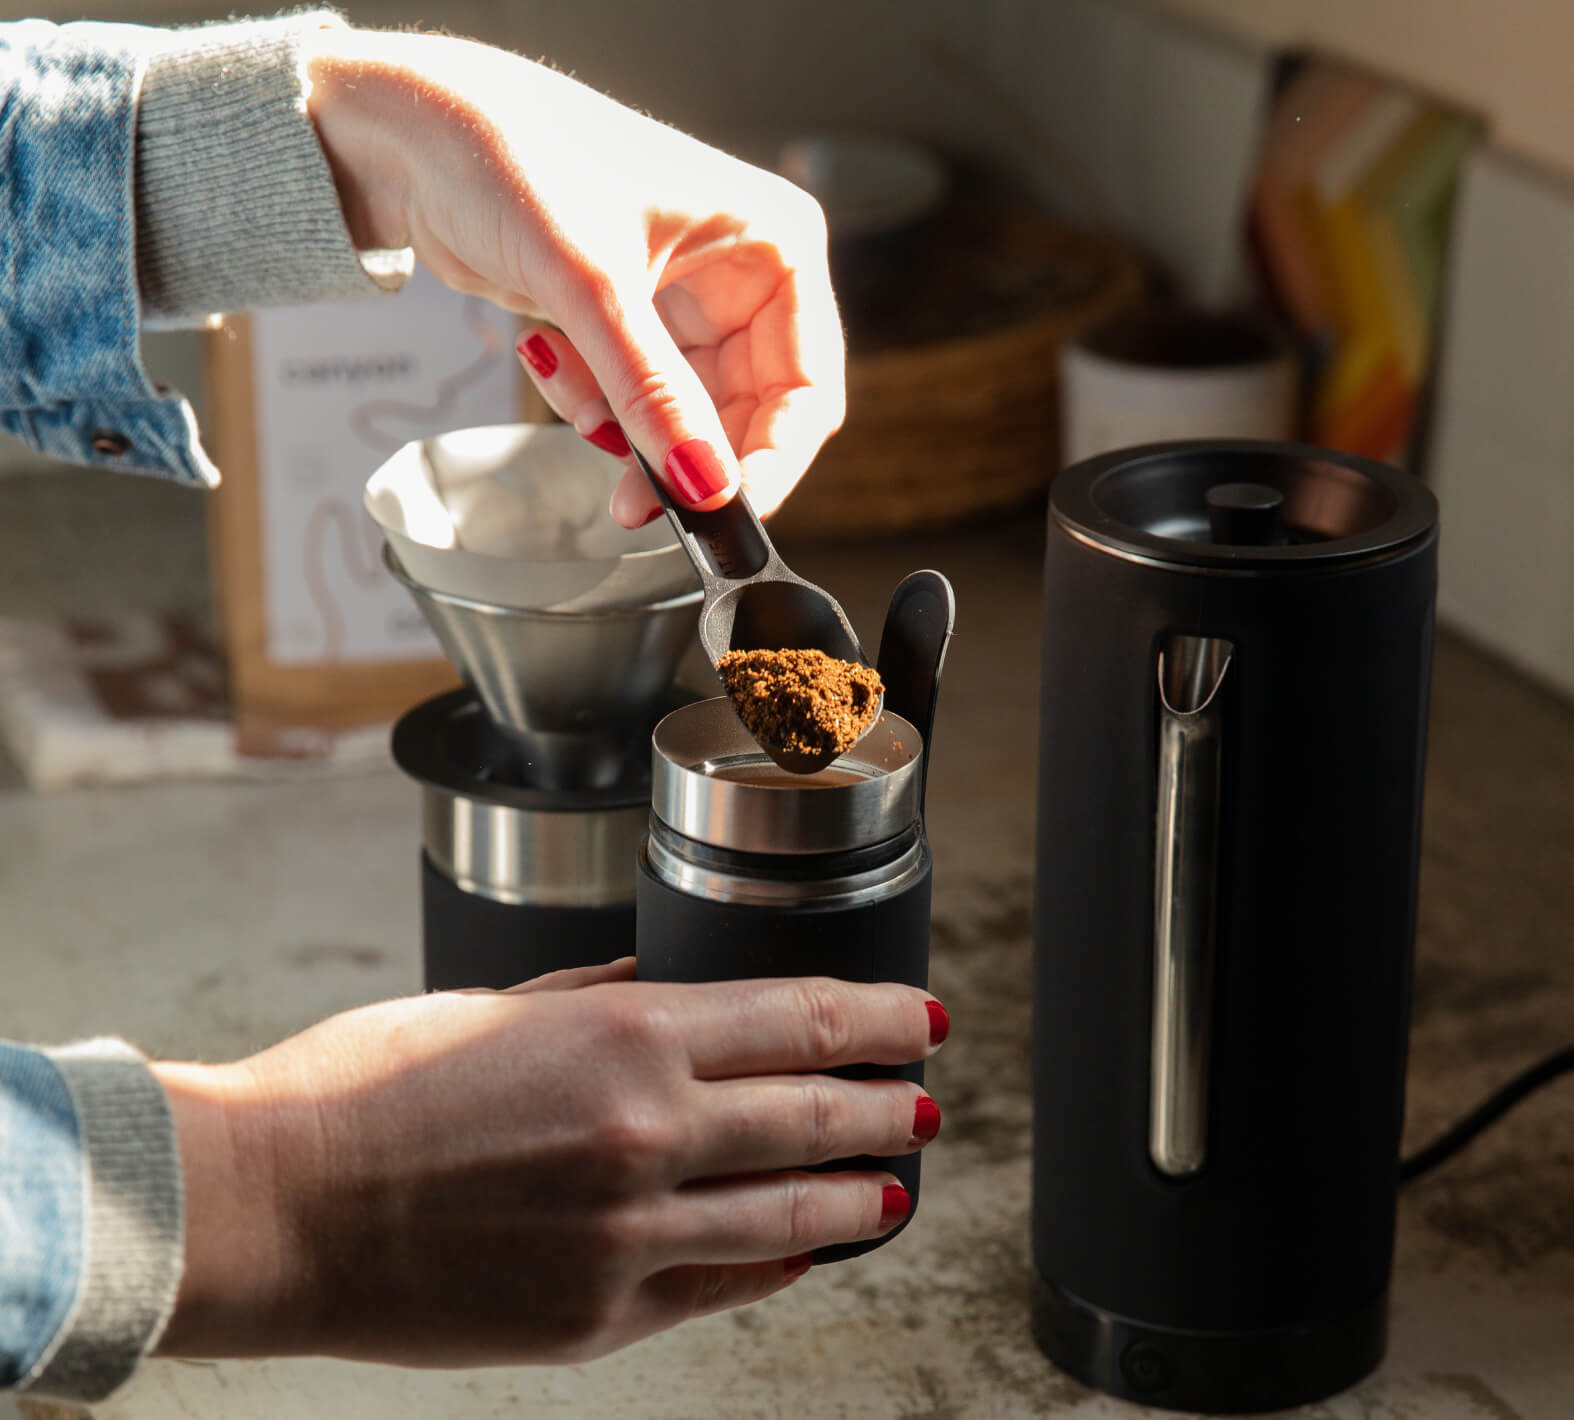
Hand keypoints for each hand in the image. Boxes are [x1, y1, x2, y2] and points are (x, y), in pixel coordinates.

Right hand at [151, 961, 945, 1366]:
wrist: (274, 1208)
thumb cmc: (363, 1088)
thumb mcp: (496, 1007)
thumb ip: (606, 999)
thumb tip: (678, 987)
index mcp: (626, 1040)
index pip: (802, 1020)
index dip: (877, 1017)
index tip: (919, 1017)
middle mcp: (648, 1136)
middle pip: (818, 1113)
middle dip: (890, 1104)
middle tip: (927, 1100)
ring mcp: (631, 1238)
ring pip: (794, 1215)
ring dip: (860, 1193)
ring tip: (894, 1183)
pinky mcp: (600, 1318)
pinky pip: (723, 1286)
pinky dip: (778, 1262)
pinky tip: (806, 1250)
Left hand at [304, 28, 844, 526]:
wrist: (415, 136)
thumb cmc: (511, 157)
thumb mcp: (594, 286)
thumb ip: (653, 393)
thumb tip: (707, 484)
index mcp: (773, 240)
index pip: (806, 383)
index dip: (772, 457)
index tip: (724, 511)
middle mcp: (743, 269)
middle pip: (749, 411)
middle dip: (684, 453)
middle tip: (634, 500)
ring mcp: (690, 298)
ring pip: (688, 415)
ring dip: (626, 428)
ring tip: (568, 389)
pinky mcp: (637, 321)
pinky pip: (638, 400)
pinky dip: (595, 402)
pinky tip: (550, 356)